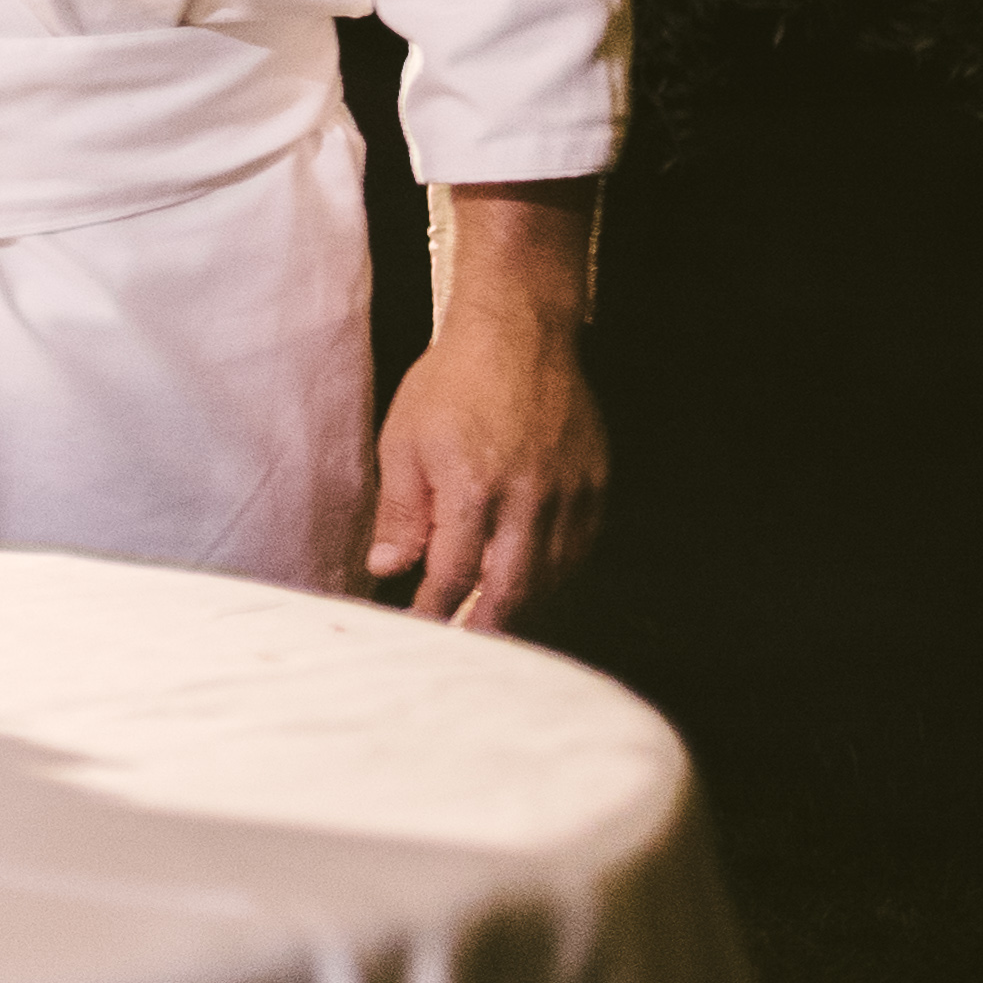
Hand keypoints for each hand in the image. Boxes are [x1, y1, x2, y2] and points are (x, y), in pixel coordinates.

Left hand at [368, 228, 609, 630]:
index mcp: (472, 490)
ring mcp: (568, 494)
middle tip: (465, 650)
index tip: (420, 634)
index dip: (433, 613)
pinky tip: (535, 579)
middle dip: (486, 629)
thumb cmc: (451, 382)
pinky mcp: (596, 485)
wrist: (520, 332)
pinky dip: (556, 573)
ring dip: (523, 605)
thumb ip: (400, 512)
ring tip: (495, 621)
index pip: (451, 575)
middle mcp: (527, 500)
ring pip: (552, 576)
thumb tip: (387, 569)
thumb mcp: (404, 440)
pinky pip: (580, 549)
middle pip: (512, 592)